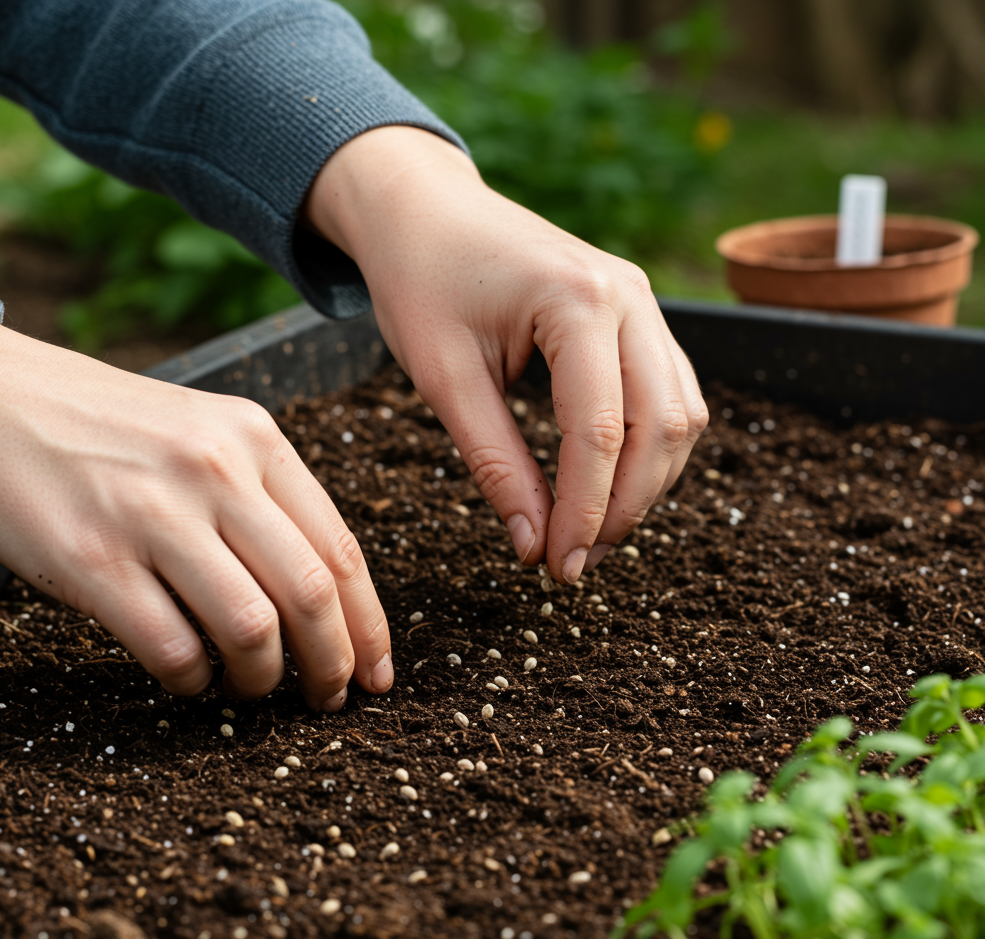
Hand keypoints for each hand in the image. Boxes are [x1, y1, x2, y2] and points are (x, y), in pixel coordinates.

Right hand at [0, 325, 391, 708]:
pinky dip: (192, 681)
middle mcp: (214, 471)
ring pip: (252, 628)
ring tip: (252, 688)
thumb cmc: (105, 428)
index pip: (341, 548)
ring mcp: (152, 514)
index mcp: (255, 439)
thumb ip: (265, 498)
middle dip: (334, 664)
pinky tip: (189, 676)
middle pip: (311, 593)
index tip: (376, 672)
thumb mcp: (205, 433)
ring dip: (263, 680)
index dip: (369, 625)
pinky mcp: (92, 559)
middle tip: (330, 700)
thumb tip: (323, 598)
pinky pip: (172, 648)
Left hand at [305, 127, 708, 581]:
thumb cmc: (421, 281)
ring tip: (592, 534)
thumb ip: (495, 463)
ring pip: (680, 414)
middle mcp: (629, 295)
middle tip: (575, 563)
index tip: (558, 568)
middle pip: (660, 427)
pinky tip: (610, 485)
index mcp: (576, 300)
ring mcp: (643, 299)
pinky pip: (670, 392)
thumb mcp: (444, 378)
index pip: (598, 433)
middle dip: (624, 508)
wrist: (425, 207)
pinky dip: (649, 448)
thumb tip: (535, 545)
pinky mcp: (639, 313)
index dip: (584, 513)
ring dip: (646, 484)